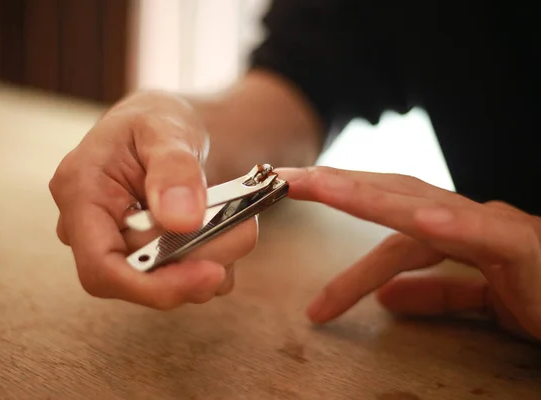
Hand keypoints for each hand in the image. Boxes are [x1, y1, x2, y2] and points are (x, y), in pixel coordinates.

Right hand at [49, 91, 256, 308]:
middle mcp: (92, 229)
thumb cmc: (157, 121)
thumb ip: (174, 170)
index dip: (153, 286)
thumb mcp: (167, 128)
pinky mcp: (145, 258)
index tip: (209, 274)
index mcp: (81, 194)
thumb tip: (181, 221)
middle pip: (143, 277)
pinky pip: (184, 278)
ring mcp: (118, 247)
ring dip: (215, 256)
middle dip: (201, 258)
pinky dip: (217, 258)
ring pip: (170, 281)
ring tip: (240, 217)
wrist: (168, 131)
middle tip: (245, 226)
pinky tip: (227, 225)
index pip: (101, 268)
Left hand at [276, 166, 540, 340]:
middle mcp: (464, 217)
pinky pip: (483, 233)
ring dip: (368, 194)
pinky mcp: (522, 247)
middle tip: (281, 182)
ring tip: (320, 186)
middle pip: (387, 193)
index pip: (381, 217)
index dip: (337, 210)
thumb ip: (433, 294)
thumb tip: (387, 299)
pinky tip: (422, 219)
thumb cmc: (537, 295)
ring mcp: (492, 226)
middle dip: (333, 185)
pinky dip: (452, 225)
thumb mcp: (473, 298)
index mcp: (447, 227)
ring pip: (419, 204)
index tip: (290, 208)